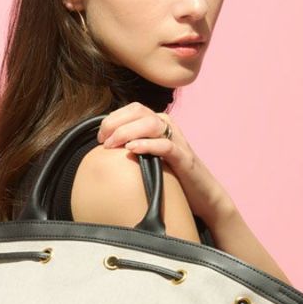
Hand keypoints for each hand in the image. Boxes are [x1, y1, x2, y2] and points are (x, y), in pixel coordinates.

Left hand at [96, 102, 234, 226]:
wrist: (202, 194)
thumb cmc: (172, 176)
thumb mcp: (149, 156)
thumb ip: (134, 146)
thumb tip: (106, 147)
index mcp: (159, 123)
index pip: (132, 109)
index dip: (112, 118)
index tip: (100, 136)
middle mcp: (168, 126)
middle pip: (139, 111)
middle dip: (116, 123)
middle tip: (103, 142)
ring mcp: (177, 140)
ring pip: (150, 124)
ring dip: (127, 132)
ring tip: (112, 146)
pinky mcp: (184, 158)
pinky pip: (165, 145)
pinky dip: (147, 144)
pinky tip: (132, 150)